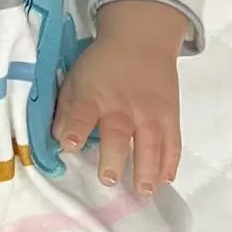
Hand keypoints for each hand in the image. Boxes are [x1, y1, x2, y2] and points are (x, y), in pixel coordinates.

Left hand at [53, 1, 185, 193]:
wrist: (141, 39)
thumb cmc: (101, 65)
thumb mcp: (75, 80)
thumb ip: (66, 111)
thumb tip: (59, 140)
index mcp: (93, 96)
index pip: (81, 114)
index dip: (76, 130)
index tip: (71, 146)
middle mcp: (122, 106)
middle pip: (118, 133)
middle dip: (114, 157)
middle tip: (109, 179)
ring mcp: (149, 112)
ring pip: (150, 142)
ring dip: (148, 169)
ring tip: (144, 192)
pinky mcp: (170, 115)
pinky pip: (172, 141)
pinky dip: (170, 161)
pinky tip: (165, 179)